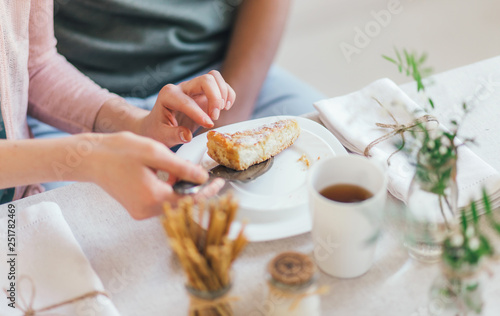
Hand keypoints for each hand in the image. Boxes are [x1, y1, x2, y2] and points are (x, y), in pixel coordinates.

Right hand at [82, 132, 224, 218]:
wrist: (91, 158)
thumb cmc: (119, 151)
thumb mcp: (155, 153)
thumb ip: (181, 168)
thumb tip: (203, 178)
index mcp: (153, 197)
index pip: (190, 200)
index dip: (208, 192)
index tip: (220, 183)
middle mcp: (146, 210)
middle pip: (183, 205)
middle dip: (196, 191)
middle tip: (208, 177)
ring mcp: (140, 211)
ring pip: (172, 204)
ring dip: (183, 190)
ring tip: (186, 172)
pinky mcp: (137, 208)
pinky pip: (161, 202)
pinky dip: (170, 191)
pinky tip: (170, 175)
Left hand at [139, 70, 235, 146]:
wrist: (157, 124)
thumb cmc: (158, 130)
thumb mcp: (162, 136)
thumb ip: (174, 135)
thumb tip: (187, 135)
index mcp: (168, 96)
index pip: (187, 101)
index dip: (199, 113)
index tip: (209, 125)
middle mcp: (182, 87)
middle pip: (206, 80)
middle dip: (215, 98)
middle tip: (214, 117)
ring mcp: (194, 88)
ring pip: (214, 77)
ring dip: (223, 94)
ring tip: (221, 110)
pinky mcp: (204, 92)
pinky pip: (221, 85)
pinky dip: (228, 94)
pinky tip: (225, 108)